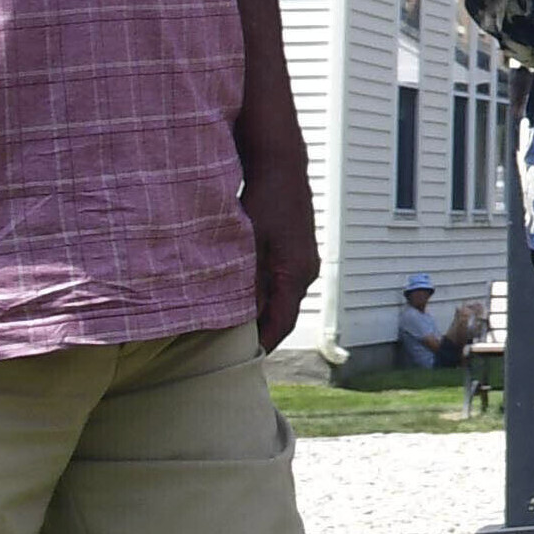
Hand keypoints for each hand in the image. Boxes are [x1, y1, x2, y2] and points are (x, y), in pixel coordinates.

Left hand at [247, 163, 321, 350]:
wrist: (281, 168)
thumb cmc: (263, 203)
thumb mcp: (250, 247)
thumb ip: (248, 285)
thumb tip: (243, 321)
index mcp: (296, 275)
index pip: (280, 325)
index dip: (260, 347)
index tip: (237, 364)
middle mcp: (306, 272)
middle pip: (282, 315)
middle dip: (258, 333)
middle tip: (227, 350)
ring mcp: (304, 261)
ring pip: (281, 299)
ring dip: (259, 312)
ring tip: (229, 324)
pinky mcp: (296, 252)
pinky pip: (281, 284)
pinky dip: (263, 295)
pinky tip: (241, 293)